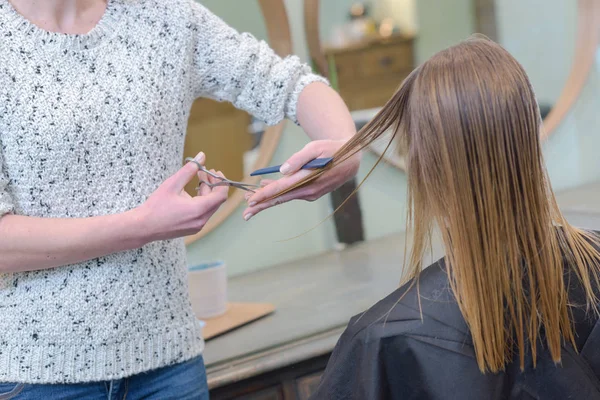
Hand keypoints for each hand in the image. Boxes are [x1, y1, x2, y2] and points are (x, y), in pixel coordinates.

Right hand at [136, 152, 228, 240]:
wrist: (144, 227)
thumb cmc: (156, 206)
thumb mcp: (172, 184)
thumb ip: (189, 170)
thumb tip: (201, 157)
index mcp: (199, 210)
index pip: (221, 195)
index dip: (221, 182)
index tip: (215, 172)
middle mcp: (201, 220)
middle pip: (216, 200)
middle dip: (212, 184)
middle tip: (204, 171)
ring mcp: (198, 226)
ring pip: (210, 206)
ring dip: (206, 192)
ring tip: (198, 179)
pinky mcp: (193, 228)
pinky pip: (203, 213)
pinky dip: (201, 202)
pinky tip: (191, 193)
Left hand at [243, 139, 359, 220]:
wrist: (352, 159)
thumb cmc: (332, 149)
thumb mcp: (315, 148)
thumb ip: (298, 159)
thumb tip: (282, 171)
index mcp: (308, 180)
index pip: (281, 190)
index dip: (265, 196)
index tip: (251, 201)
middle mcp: (309, 190)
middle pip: (281, 199)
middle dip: (262, 205)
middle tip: (246, 213)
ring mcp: (311, 193)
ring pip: (285, 197)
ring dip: (268, 199)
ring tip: (251, 199)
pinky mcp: (312, 193)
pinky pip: (292, 194)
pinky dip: (279, 193)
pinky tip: (268, 189)